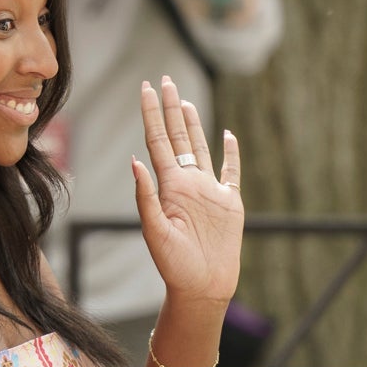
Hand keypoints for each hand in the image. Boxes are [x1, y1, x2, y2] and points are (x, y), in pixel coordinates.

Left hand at [132, 76, 242, 306]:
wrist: (202, 287)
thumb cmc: (174, 265)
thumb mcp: (155, 231)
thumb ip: (146, 197)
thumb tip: (135, 161)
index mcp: (169, 186)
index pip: (157, 140)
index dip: (151, 113)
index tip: (145, 88)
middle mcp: (187, 182)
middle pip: (176, 136)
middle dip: (169, 108)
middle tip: (163, 79)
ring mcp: (209, 191)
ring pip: (200, 147)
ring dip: (192, 123)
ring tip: (183, 100)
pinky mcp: (230, 203)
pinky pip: (231, 172)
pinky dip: (231, 152)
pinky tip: (228, 135)